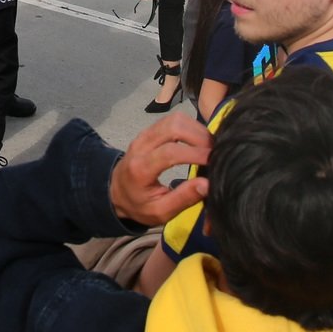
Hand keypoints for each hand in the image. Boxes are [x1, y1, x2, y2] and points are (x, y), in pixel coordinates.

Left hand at [109, 112, 211, 226]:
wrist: (116, 193)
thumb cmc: (139, 205)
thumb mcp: (160, 212)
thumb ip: (183, 199)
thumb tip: (208, 184)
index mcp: (141, 168)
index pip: (170, 152)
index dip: (195, 153)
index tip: (215, 160)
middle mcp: (141, 146)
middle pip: (173, 126)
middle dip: (199, 136)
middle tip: (216, 151)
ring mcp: (144, 135)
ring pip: (173, 119)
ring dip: (196, 129)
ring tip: (210, 147)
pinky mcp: (149, 130)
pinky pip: (172, 120)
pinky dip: (190, 126)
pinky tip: (199, 141)